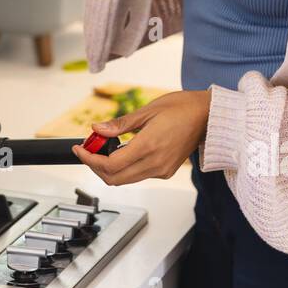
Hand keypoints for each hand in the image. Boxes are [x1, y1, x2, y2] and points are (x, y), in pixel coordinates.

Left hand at [70, 89, 210, 184]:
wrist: (208, 116)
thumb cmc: (182, 108)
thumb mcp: (147, 110)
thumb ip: (120, 124)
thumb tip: (97, 129)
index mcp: (149, 146)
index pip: (110, 164)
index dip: (89, 159)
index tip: (79, 149)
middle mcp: (156, 163)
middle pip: (115, 178)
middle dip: (95, 167)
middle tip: (87, 150)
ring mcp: (162, 170)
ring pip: (125, 180)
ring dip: (108, 169)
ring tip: (101, 150)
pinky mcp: (166, 171)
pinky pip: (138, 175)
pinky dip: (124, 168)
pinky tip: (120, 152)